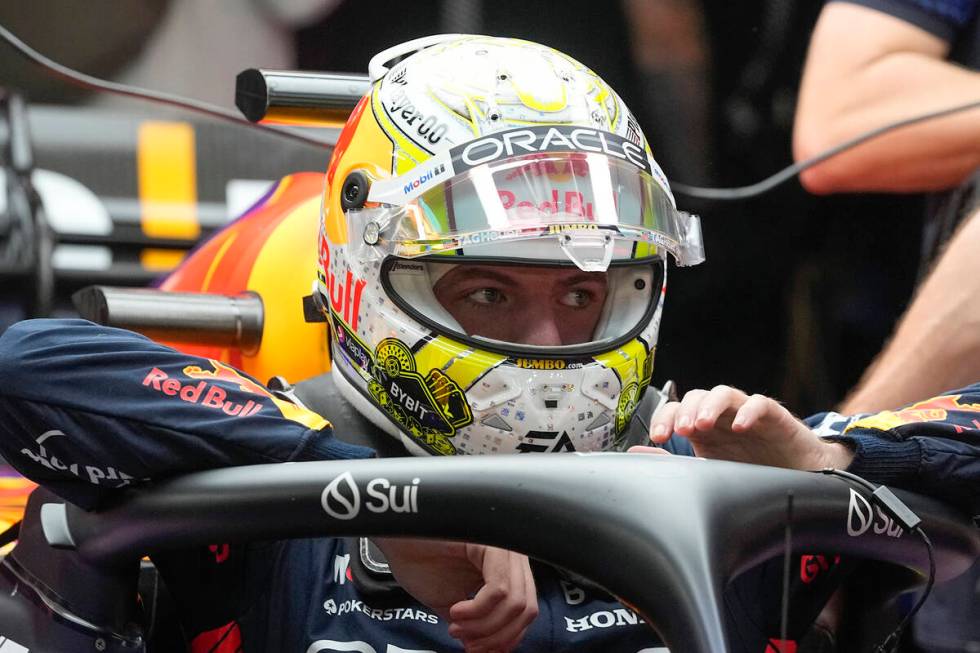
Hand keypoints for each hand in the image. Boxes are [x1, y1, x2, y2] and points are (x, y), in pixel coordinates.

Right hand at [374, 538, 537, 651]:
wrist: (395, 541)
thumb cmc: (421, 564)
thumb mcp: (455, 605)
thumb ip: (477, 625)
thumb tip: (491, 649)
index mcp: (508, 568)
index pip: (527, 610)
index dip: (505, 638)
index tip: (477, 649)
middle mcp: (513, 555)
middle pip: (527, 609)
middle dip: (496, 636)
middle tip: (466, 642)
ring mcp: (504, 547)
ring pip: (515, 602)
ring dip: (484, 626)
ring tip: (456, 626)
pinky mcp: (491, 543)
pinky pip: (499, 589)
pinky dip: (478, 610)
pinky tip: (456, 611)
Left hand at [639, 385, 853, 469]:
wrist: (798, 475)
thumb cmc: (753, 469)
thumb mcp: (710, 469)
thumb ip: (673, 461)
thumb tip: (635, 453)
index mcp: (703, 427)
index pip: (677, 410)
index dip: (665, 418)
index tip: (660, 437)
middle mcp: (722, 415)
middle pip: (697, 396)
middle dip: (685, 411)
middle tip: (681, 430)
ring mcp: (746, 413)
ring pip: (724, 393)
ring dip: (710, 405)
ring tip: (702, 424)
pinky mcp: (773, 417)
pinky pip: (760, 404)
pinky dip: (748, 411)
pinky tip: (740, 426)